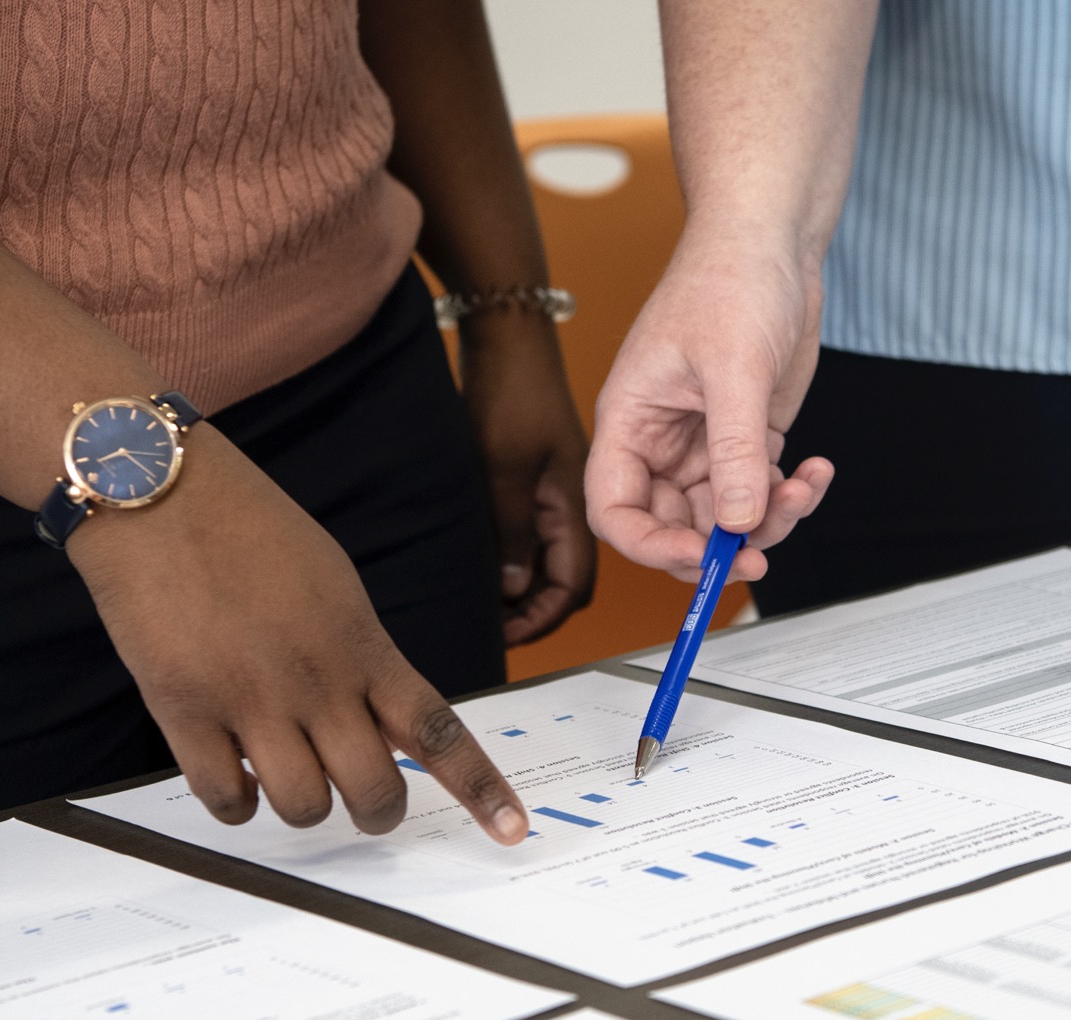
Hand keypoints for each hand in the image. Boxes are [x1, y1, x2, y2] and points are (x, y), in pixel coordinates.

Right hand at [68, 425, 529, 842]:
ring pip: (303, 806)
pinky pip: (225, 799)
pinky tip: (232, 776)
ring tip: (286, 774)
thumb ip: (362, 654)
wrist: (156, 488)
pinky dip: (235, 804)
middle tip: (363, 802)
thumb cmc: (246, 525)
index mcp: (363, 645)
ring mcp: (251, 699)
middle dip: (376, 810)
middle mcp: (317, 680)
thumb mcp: (333, 584)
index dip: (480, 788)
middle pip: (373, 791)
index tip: (510, 829)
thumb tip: (380, 722)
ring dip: (301, 805)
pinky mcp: (184, 710)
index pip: (438, 731)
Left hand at [456, 311, 595, 644]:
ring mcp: (561, 488)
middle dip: (534, 610)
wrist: (507, 333)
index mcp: (584, 502)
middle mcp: (579, 501)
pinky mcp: (544, 474)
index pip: (572, 584)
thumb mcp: (504, 467)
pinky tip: (489, 558)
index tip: (508, 636)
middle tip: (493, 629)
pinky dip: (518, 555)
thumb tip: (513, 588)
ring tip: (486, 602)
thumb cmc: (510, 387)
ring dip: (525, 585)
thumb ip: (513, 532)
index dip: (542, 617)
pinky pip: (539, 530)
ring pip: (552, 555)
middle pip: (566, 577)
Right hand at [585, 230, 834, 584]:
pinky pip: (763, 491)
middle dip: (718, 546)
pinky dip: (792, 494)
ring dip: (767, 521)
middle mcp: (663, 442)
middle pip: (674, 525)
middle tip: (759, 555)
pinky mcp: (749, 439)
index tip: (700, 554)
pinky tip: (815, 471)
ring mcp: (707, 444)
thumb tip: (736, 520)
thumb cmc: (730, 279)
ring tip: (802, 491)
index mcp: (631, 422)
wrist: (773, 242)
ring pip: (725, 517)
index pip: (615, 509)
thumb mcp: (733, 367)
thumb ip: (734, 450)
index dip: (650, 545)